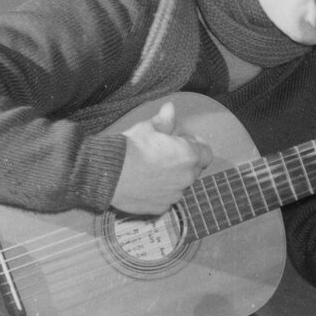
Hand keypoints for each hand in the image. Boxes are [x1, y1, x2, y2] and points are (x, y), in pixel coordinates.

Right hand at [112, 100, 212, 214]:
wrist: (109, 173)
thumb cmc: (130, 148)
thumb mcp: (147, 128)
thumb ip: (164, 120)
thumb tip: (170, 108)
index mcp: (189, 156)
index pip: (206, 153)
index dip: (196, 145)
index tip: (183, 140)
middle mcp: (186, 178)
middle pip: (194, 170)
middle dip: (184, 161)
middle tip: (166, 153)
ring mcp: (174, 195)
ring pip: (180, 185)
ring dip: (173, 177)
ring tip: (153, 169)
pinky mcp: (160, 208)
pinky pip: (166, 199)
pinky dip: (160, 192)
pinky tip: (146, 183)